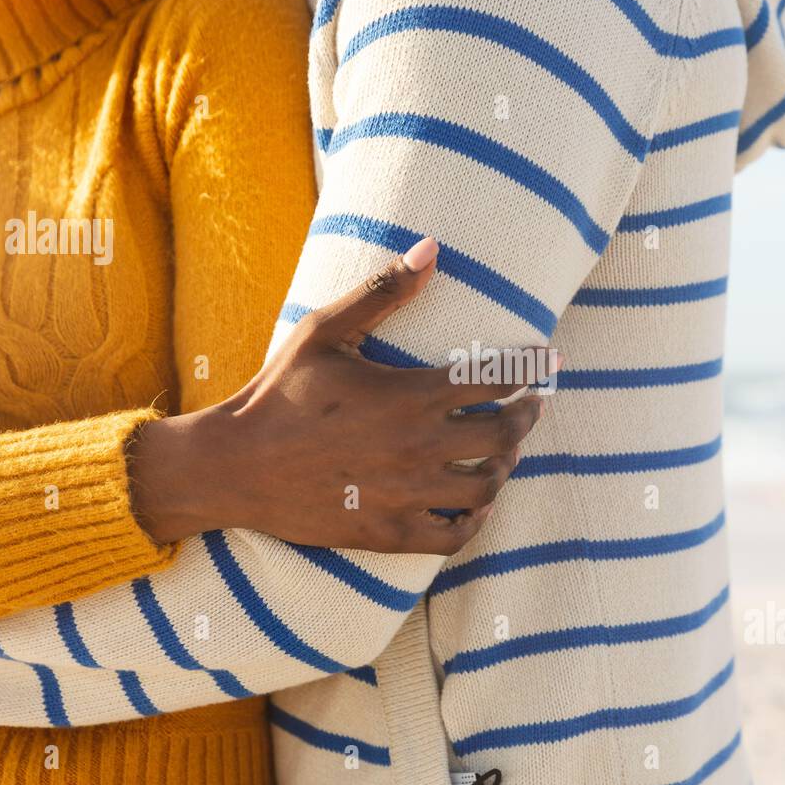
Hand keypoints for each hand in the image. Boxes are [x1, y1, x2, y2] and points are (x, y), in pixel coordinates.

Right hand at [129, 238, 554, 554]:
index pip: (497, 378)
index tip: (550, 361)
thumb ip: (382, 292)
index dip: (532, 367)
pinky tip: (476, 505)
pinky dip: (475, 520)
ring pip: (487, 486)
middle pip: (504, 435)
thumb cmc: (279, 392)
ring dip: (505, 466)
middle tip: (532, 407)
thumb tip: (432, 248)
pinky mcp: (389, 533)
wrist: (234, 464)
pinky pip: (454, 536)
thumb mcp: (326, 330)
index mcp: (410, 396)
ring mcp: (407, 495)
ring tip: (504, 452)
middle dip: (528, 417)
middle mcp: (419, 447)